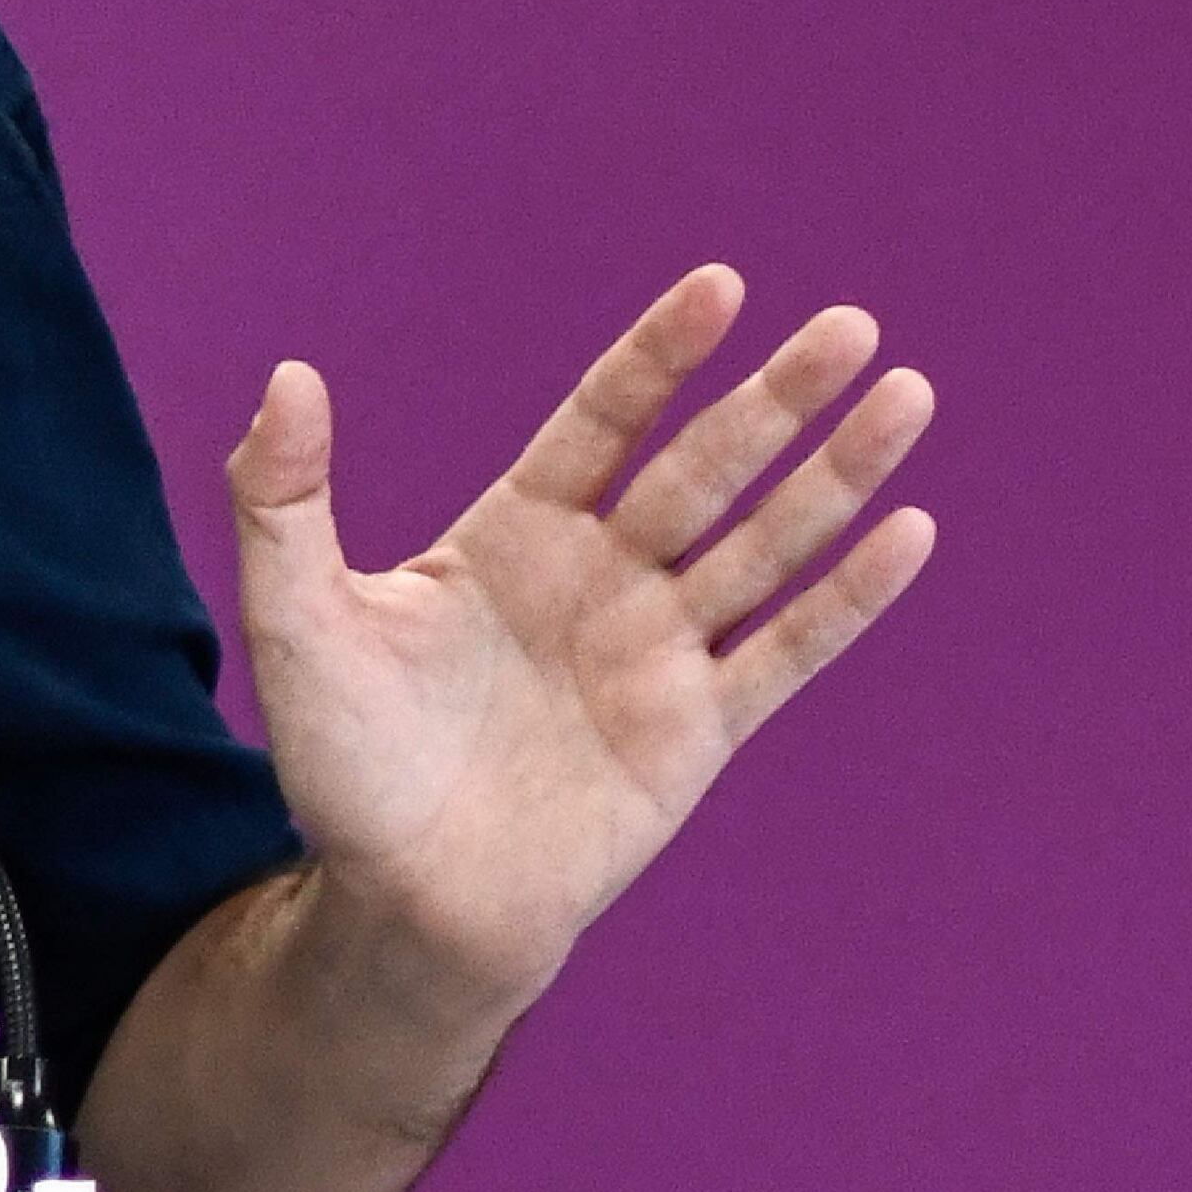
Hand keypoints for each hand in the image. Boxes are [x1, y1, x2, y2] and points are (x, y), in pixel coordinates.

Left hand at [226, 263, 937, 1008]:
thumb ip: (282, 498)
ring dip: (838, 474)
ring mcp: (657, 651)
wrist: (404, 904)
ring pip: (765, 544)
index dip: (658, 356)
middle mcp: (600, 578)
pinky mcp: (696, 732)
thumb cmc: (343, 764)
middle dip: (777, 399)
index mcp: (515, 534)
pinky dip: (847, 597)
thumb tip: (288, 377)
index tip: (721, 287)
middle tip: (855, 326)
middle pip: (705, 468)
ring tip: (909, 395)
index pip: (603, 422)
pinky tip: (910, 532)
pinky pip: (784, 651)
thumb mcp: (293, 620)